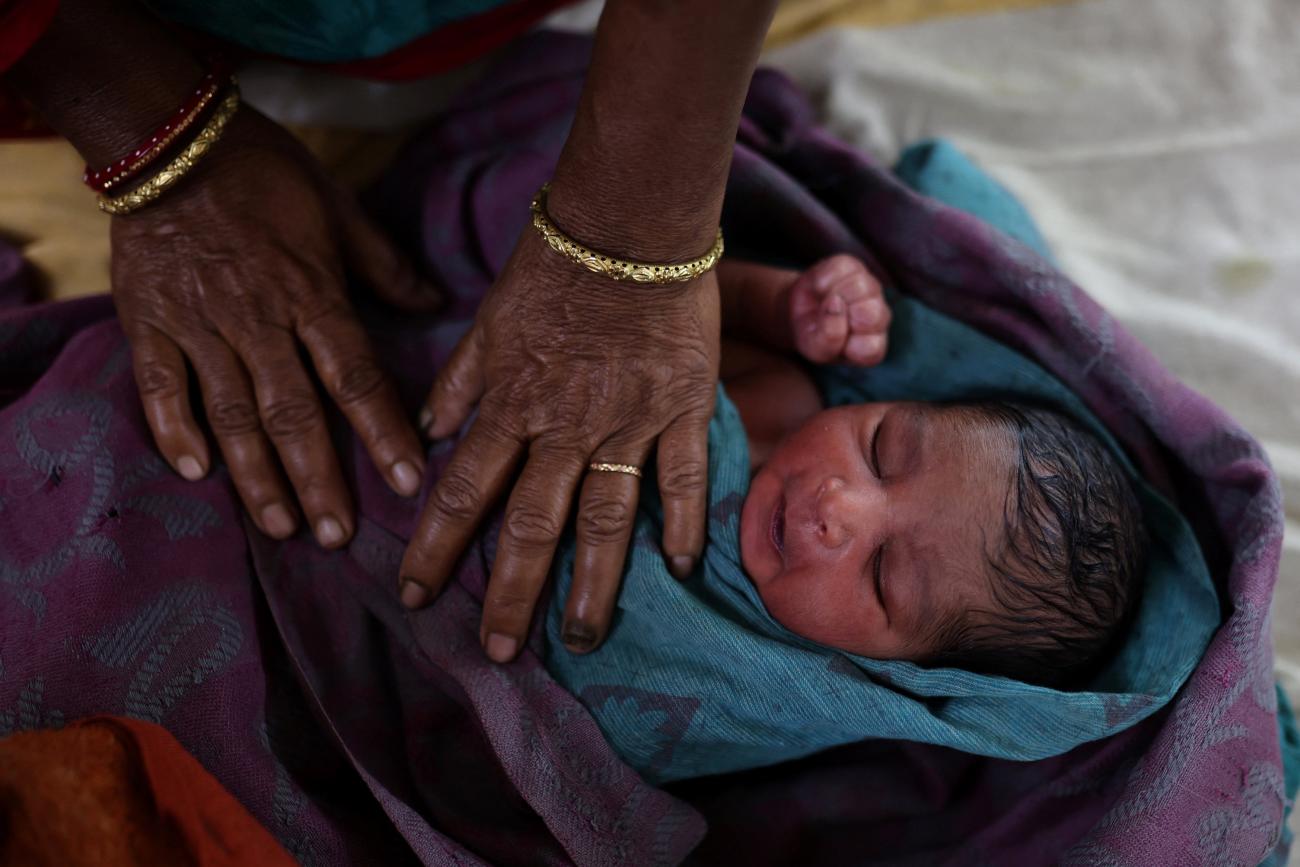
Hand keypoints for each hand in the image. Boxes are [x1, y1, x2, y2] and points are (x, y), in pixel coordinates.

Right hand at [111, 107, 440, 546]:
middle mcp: (260, 321)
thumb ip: (385, 265)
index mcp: (311, 295)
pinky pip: (162, 387)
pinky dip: (176, 430)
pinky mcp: (151, 324)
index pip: (355, 376)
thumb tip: (435, 303)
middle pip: (295, 412)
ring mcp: (201, 326)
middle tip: (338, 534)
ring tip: (281, 525)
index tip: (408, 482)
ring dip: (257, 474)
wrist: (170, 139)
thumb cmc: (264, 173)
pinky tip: (196, 475)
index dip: (383, 432)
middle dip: (319, 478)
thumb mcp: (338, 209)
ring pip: (233, 412)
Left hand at [398, 228, 719, 661]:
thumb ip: (458, 380)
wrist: (630, 222)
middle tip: (496, 651)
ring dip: (591, 584)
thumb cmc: (553, 265)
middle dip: (510, 594)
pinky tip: (681, 568)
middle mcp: (564, 425)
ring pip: (606, 518)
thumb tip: (425, 431)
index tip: (416, 597)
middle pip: (532, 524)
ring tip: (579, 637)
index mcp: (511, 403)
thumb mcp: (488, 318)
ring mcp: (628, 421)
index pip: (463, 491)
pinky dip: (684, 522)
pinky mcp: (683, 408)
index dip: (437, 549)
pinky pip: (684, 477)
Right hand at [790, 254, 890, 365]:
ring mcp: (870, 289)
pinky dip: (823, 278)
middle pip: (872, 314)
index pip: (871, 346)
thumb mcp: (814, 347)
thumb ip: (828, 338)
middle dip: (843, 316)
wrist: (797, 312)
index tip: (832, 340)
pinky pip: (841, 268)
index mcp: (873, 345)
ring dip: (832, 295)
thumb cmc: (812, 335)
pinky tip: (820, 288)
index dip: (847, 342)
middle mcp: (879, 317)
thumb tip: (835, 304)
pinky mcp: (855, 267)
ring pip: (858, 287)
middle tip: (827, 319)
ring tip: (823, 303)